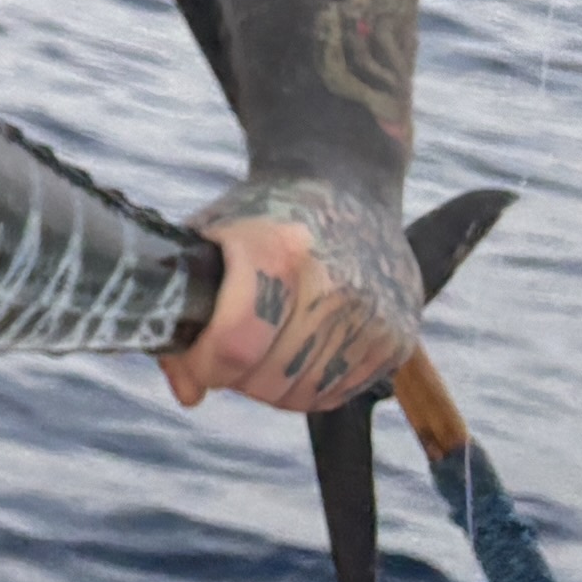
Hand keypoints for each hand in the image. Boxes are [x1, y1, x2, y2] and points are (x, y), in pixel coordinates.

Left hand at [167, 180, 421, 415]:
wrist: (348, 186)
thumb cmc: (265, 215)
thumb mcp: (212, 236)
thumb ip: (185, 309)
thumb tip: (186, 392)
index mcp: (280, 251)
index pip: (235, 343)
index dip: (203, 364)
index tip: (193, 357)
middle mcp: (335, 286)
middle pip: (267, 378)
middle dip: (233, 375)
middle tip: (226, 348)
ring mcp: (373, 316)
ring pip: (301, 395)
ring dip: (269, 384)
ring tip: (261, 346)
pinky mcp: (397, 340)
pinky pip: (337, 393)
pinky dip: (306, 386)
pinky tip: (296, 350)